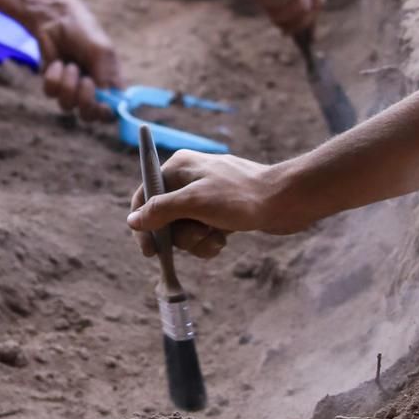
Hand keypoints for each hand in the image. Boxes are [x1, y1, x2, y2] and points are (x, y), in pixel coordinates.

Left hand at [32, 0, 120, 122]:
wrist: (55, 18)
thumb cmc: (83, 30)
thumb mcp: (101, 49)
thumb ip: (106, 74)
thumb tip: (106, 98)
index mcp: (110, 82)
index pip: (113, 110)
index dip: (106, 113)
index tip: (101, 105)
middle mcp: (92, 89)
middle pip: (90, 115)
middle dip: (85, 102)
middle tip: (85, 82)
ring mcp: (72, 88)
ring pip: (68, 106)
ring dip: (68, 84)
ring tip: (70, 65)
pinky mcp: (53, 84)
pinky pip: (51, 93)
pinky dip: (54, 78)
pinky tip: (57, 63)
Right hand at [128, 150, 287, 259]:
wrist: (286, 201)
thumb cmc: (240, 197)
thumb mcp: (195, 203)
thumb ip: (160, 210)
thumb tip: (132, 220)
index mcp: (178, 167)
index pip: (145, 195)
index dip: (142, 223)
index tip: (149, 251)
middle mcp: (189, 178)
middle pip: (165, 217)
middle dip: (180, 235)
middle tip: (198, 236)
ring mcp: (206, 195)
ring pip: (184, 228)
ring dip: (197, 240)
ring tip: (216, 238)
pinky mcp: (221, 210)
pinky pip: (202, 231)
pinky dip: (210, 241)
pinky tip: (225, 239)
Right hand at [218, 0, 324, 34]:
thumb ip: (279, 0)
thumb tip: (287, 25)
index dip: (310, 19)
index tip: (302, 36)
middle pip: (315, 4)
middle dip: (300, 23)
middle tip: (284, 33)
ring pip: (298, 7)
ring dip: (280, 15)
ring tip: (262, 4)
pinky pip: (281, 1)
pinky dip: (268, 4)